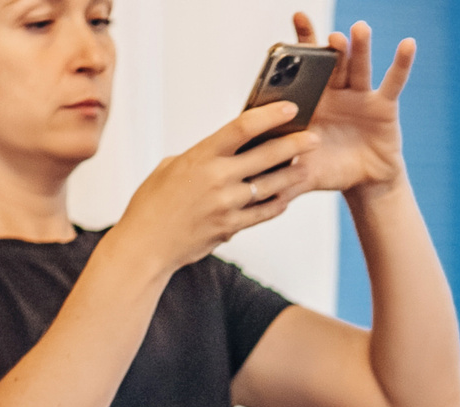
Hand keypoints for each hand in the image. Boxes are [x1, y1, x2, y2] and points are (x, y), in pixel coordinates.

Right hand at [110, 102, 324, 275]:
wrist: (146, 245)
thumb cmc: (153, 204)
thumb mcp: (171, 167)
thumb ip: (201, 157)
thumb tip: (224, 150)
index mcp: (201, 156)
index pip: (242, 127)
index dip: (270, 116)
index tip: (289, 108)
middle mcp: (218, 178)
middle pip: (266, 155)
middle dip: (294, 144)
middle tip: (313, 137)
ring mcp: (227, 204)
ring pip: (271, 186)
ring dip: (292, 175)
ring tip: (306, 166)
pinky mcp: (231, 227)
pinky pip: (263, 213)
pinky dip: (277, 203)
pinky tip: (286, 196)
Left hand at [278, 17, 414, 196]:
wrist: (364, 184)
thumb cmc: (330, 171)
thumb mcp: (303, 171)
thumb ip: (284, 169)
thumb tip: (256, 177)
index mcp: (312, 101)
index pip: (303, 68)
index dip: (300, 45)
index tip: (298, 19)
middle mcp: (335, 92)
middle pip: (332, 63)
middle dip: (330, 49)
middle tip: (330, 37)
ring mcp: (360, 96)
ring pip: (359, 68)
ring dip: (360, 48)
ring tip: (359, 30)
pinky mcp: (384, 107)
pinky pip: (393, 83)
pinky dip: (401, 64)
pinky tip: (408, 44)